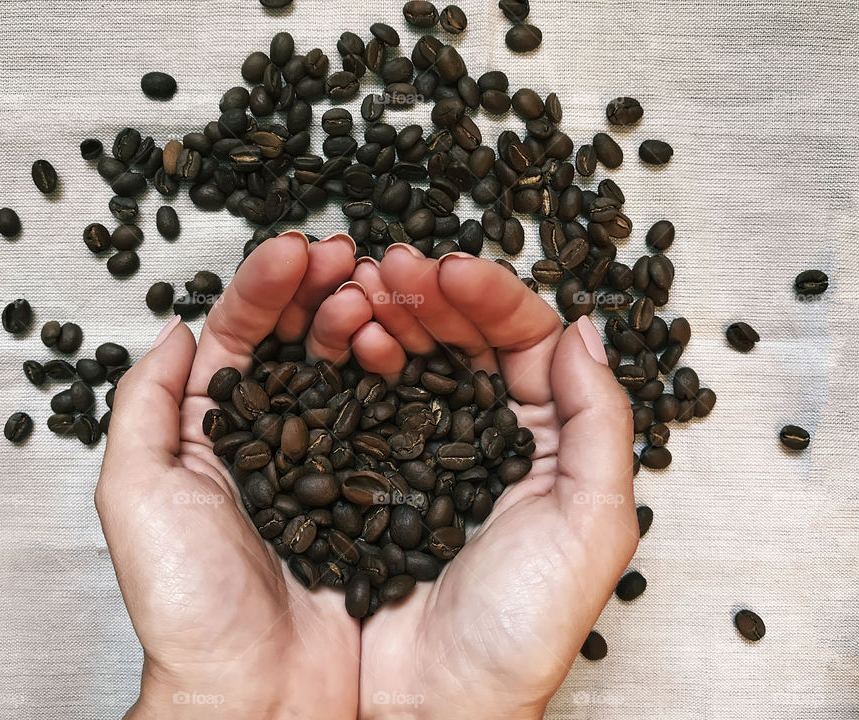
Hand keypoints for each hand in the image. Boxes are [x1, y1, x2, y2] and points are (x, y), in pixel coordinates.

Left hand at [95, 231, 366, 719]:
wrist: (262, 691)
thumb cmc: (191, 604)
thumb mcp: (136, 493)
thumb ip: (144, 404)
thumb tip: (170, 329)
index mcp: (214, 429)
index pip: (241, 336)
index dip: (266, 288)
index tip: (294, 252)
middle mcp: (274, 436)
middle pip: (299, 339)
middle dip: (321, 287)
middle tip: (347, 256)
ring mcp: (330, 457)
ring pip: (347, 368)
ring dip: (359, 317)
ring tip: (374, 288)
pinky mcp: (376, 485)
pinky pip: (387, 416)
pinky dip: (396, 374)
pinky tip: (404, 344)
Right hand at [354, 245, 637, 718]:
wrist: (430, 707)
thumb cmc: (516, 634)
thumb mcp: (592, 527)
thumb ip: (601, 424)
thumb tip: (587, 330)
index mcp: (540, 442)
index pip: (522, 343)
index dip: (490, 299)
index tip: (453, 270)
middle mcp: (478, 437)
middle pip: (458, 340)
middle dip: (427, 294)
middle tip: (395, 267)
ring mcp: (414, 450)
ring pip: (403, 357)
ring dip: (383, 313)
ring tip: (361, 290)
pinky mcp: (360, 470)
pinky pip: (352, 397)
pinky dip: (343, 358)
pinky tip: (340, 334)